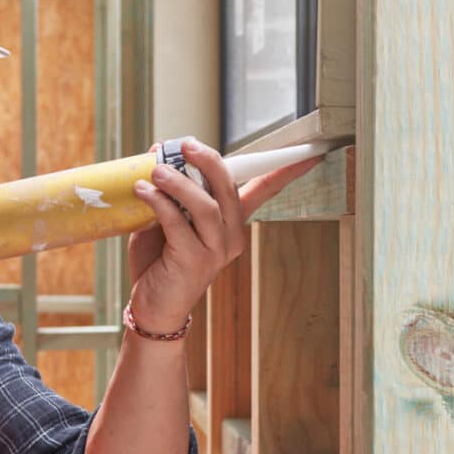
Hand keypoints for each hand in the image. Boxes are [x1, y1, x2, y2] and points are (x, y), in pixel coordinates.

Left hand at [127, 139, 322, 333]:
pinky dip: (159, 203)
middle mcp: (230, 236)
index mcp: (230, 224)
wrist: (153, 307)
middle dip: (209, 161)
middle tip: (184, 145)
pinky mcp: (193, 260)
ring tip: (155, 171)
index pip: (263, 191)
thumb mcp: (164, 220)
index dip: (285, 171)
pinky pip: (178, 223)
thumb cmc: (159, 262)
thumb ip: (167, 191)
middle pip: (228, 189)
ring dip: (179, 183)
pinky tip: (143, 192)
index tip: (311, 153)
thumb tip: (158, 151)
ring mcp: (215, 250)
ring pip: (205, 205)